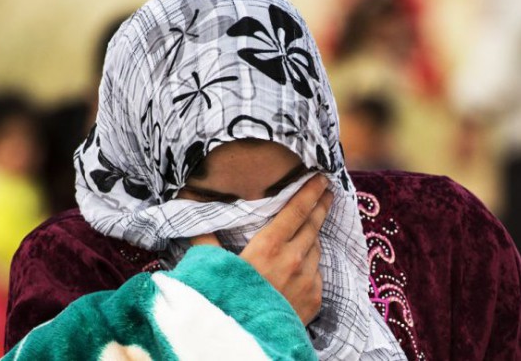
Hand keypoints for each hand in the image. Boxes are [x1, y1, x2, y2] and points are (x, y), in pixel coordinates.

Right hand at [191, 174, 332, 324]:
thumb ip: (205, 240)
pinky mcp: (315, 299)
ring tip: (310, 228)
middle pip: (312, 224)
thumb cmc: (227, 301)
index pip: (296, 210)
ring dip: (313, 235)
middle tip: (326, 192)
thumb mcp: (211, 267)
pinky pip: (317, 273)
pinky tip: (303, 264)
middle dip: (320, 205)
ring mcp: (307, 279)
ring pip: (315, 248)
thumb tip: (193, 217)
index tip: (319, 178)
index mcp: (268, 245)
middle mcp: (293, 258)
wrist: (247, 343)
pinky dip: (311, 264)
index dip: (309, 192)